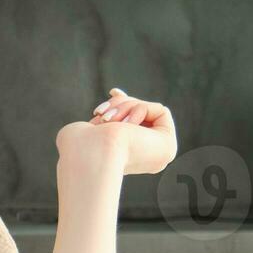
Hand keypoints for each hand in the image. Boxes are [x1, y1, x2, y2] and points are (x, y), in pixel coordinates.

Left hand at [56, 87, 177, 177]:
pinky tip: (126, 125)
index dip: (127, 103)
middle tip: (106, 112)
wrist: (89, 155)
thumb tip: (117, 93)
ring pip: (151, 111)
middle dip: (123, 104)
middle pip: (145, 113)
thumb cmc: (84, 143)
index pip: (139, 120)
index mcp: (132, 158)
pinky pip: (161, 111)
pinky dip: (140, 110)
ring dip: (126, 107)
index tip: (113, 92)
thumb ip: (113, 112)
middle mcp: (149, 159)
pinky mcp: (167, 148)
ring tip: (108, 119)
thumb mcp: (98, 122)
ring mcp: (159, 156)